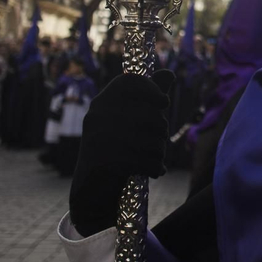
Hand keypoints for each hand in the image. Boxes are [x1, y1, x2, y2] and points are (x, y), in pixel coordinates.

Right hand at [69, 70, 173, 236]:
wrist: (91, 188)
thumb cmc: (117, 147)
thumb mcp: (130, 119)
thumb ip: (149, 96)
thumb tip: (169, 73)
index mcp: (102, 101)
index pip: (130, 81)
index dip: (152, 89)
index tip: (165, 103)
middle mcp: (97, 116)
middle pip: (149, 115)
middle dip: (162, 131)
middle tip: (160, 142)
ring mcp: (98, 139)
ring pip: (150, 139)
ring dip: (160, 151)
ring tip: (157, 157)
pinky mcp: (103, 162)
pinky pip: (143, 160)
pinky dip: (155, 167)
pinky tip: (156, 170)